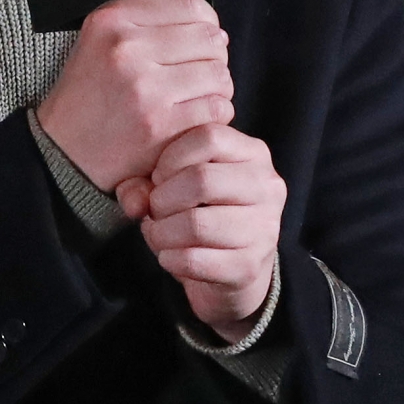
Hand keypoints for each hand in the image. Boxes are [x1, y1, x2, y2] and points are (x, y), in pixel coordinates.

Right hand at [36, 0, 233, 191]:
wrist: (63, 152)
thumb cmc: (89, 96)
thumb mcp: (99, 40)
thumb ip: (146, 23)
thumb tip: (212, 27)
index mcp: (111, 21)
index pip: (188, 3)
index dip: (206, 21)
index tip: (201, 38)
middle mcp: (126, 49)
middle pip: (209, 38)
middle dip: (213, 57)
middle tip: (198, 73)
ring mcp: (145, 89)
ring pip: (219, 74)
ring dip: (216, 88)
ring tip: (195, 97)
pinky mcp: (160, 125)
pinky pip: (217, 108)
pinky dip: (214, 114)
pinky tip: (194, 118)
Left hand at [119, 124, 285, 342]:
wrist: (232, 264)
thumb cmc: (202, 209)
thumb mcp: (182, 180)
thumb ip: (151, 178)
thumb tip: (135, 199)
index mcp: (254, 153)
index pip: (209, 136)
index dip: (171, 156)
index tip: (157, 177)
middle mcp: (268, 187)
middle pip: (202, 179)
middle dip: (162, 198)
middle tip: (153, 209)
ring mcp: (264, 229)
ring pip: (196, 224)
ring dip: (161, 232)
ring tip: (156, 233)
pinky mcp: (250, 267)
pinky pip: (194, 260)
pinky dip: (169, 258)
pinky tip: (168, 256)